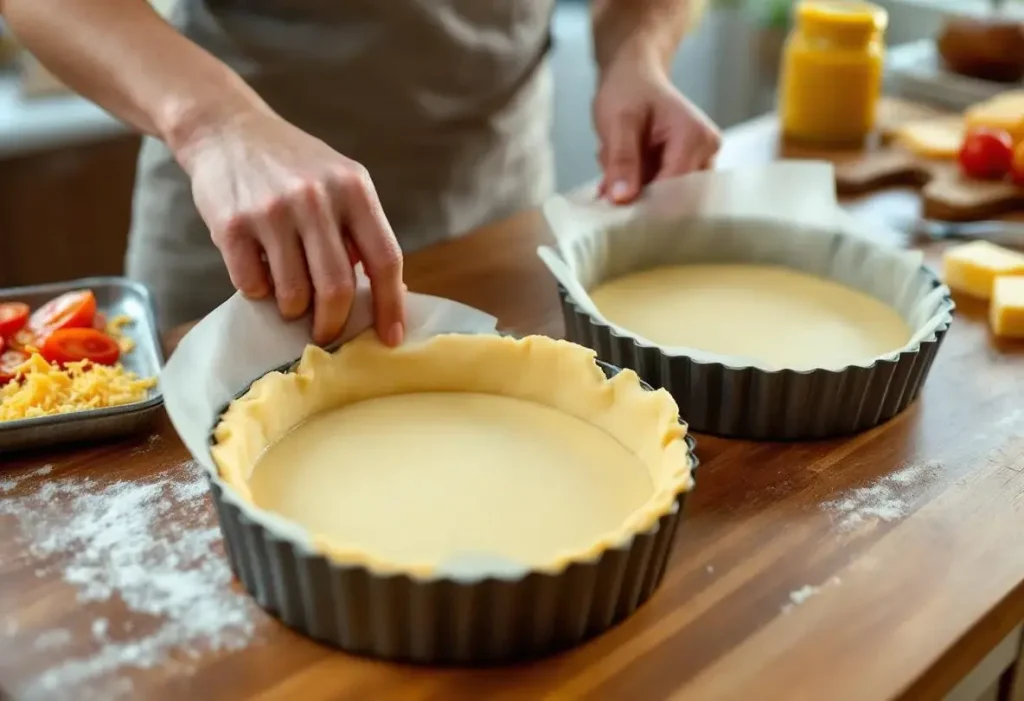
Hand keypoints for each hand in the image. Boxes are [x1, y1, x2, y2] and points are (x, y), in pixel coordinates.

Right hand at [173, 108, 404, 345]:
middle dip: (333, 323)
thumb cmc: (293, 166)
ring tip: (289, 298)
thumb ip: (362, 230)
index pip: (385, 259)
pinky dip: (259, 292)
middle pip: (337, 287)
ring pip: (293, 294)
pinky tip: (260, 271)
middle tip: (326, 333)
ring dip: (293, 309)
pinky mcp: (232, 225)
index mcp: (354, 189)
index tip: (391, 337)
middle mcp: (316, 198)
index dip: (390, 304)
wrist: (227, 129)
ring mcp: (272, 211)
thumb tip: (391, 292)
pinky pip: (253, 285)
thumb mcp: (341, 182)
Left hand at [593, 59, 720, 203]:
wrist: (634, 76)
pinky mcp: (687, 170)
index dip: (646, 204)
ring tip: (615, 164)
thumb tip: (622, 199)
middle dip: (638, 194)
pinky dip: (637, 185)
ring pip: (664, 198)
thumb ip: (622, 159)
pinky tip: (622, 169)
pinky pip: (661, 192)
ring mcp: (699, 163)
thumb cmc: (629, 91)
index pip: (676, 189)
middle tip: (609, 179)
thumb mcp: (619, 122)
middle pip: (674, 197)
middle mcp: (707, 154)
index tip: (616, 209)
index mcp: (696, 139)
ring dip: (635, 189)